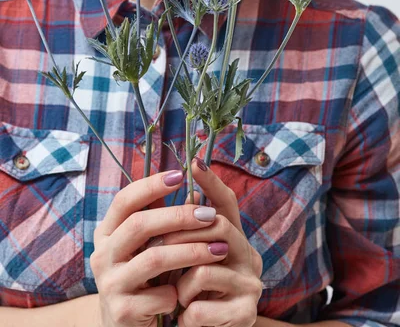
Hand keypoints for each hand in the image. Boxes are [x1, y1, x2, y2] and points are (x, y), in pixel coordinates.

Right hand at [90, 169, 228, 326]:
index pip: (124, 200)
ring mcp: (109, 284)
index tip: (180, 175)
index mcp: (107, 233)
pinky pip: (159, 295)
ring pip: (154, 258)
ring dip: (191, 251)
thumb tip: (192, 186)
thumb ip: (159, 217)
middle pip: (140, 225)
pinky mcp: (122, 311)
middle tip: (210, 214)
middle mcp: (102, 255)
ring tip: (219, 249)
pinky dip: (178, 291)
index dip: (151, 185)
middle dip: (179, 216)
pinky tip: (189, 293)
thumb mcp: (146, 246)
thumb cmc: (144, 279)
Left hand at [161, 158, 263, 326]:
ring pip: (204, 270)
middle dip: (182, 234)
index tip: (195, 162)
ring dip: (181, 285)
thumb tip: (167, 191)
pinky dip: (185, 315)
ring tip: (176, 295)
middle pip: (218, 227)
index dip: (212, 182)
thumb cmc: (193, 294)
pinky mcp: (245, 314)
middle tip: (156, 244)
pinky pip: (201, 308)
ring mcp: (251, 285)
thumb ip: (183, 231)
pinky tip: (183, 318)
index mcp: (233, 239)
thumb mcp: (187, 259)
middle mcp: (249, 257)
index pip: (228, 203)